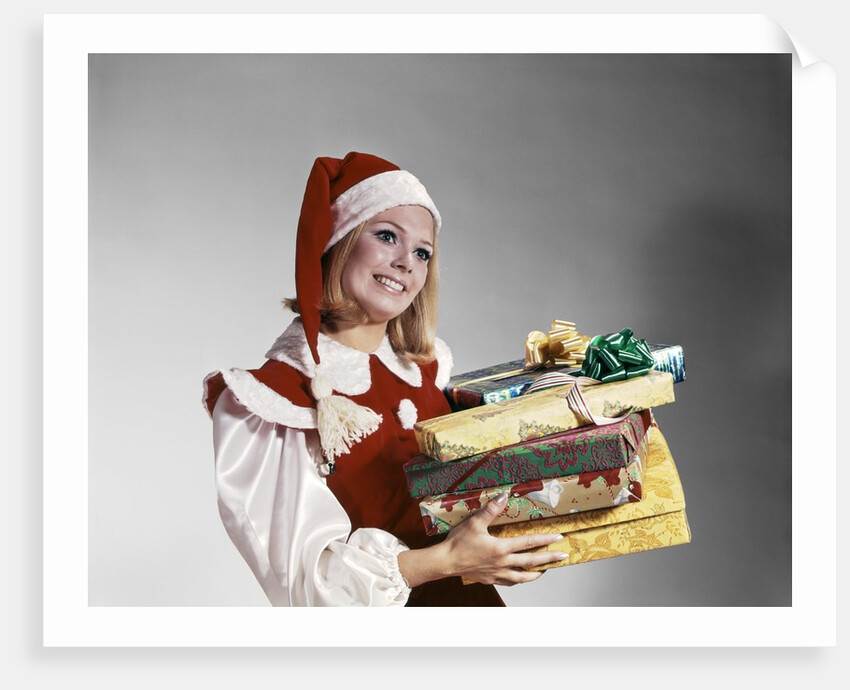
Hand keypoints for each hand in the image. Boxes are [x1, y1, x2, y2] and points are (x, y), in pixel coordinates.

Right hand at [439, 491, 566, 585]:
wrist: (445, 562)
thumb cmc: (458, 543)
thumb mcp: (474, 523)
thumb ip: (491, 510)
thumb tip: (504, 497)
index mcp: (501, 548)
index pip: (529, 543)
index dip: (545, 540)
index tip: (559, 538)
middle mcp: (503, 563)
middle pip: (531, 562)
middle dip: (549, 558)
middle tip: (563, 555)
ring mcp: (497, 573)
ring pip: (522, 577)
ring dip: (536, 573)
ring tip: (545, 570)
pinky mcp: (490, 579)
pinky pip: (509, 582)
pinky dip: (518, 580)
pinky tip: (520, 577)